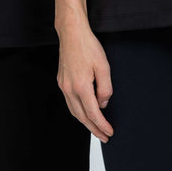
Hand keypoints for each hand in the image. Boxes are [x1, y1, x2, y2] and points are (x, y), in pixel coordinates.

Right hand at [56, 19, 113, 141]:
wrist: (71, 33)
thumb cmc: (88, 46)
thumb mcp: (104, 66)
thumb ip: (105, 88)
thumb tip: (103, 103)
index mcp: (81, 86)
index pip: (93, 113)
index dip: (102, 125)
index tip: (110, 132)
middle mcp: (69, 89)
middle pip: (82, 116)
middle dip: (94, 129)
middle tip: (104, 137)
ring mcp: (63, 86)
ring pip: (74, 111)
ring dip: (85, 122)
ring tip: (96, 129)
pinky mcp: (61, 81)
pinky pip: (70, 103)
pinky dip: (79, 111)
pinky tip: (85, 113)